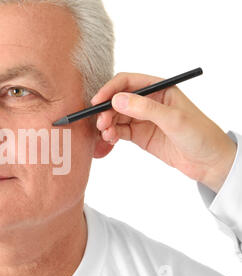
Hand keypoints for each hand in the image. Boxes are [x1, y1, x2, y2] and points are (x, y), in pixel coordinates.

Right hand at [92, 72, 236, 192]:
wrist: (209, 163)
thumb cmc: (200, 135)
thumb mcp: (174, 119)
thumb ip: (145, 108)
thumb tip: (117, 99)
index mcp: (159, 89)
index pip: (127, 82)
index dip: (110, 90)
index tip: (98, 101)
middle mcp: (148, 101)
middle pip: (117, 100)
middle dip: (106, 110)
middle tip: (101, 123)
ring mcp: (143, 119)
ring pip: (116, 116)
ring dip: (107, 124)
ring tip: (107, 135)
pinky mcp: (139, 135)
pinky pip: (119, 131)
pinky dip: (111, 134)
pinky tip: (110, 140)